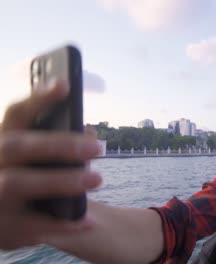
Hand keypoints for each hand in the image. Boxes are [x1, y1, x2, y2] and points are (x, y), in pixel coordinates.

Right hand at [0, 81, 101, 249]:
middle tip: (97, 146)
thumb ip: (55, 143)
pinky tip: (90, 221)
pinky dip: (66, 224)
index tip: (65, 84)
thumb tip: (89, 132)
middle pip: (16, 146)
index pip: (15, 114)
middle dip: (57, 144)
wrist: (4, 220)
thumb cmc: (28, 177)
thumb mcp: (33, 159)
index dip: (38, 98)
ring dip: (60, 180)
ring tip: (98, 178)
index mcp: (2, 142)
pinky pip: (35, 225)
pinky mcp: (6, 229)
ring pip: (19, 183)